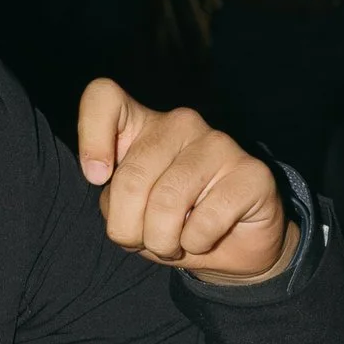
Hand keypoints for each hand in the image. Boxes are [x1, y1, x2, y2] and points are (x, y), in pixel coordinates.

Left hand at [77, 79, 294, 283]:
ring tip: (173, 244)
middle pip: (130, 179)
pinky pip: (205, 220)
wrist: (231, 246)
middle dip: (128, 229)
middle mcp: (179, 124)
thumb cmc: (173, 224)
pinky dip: (196, 244)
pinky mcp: (251, 172)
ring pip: (166, 202)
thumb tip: (113, 195)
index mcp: (142, 126)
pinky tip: (204, 238)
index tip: (97, 177)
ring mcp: (218, 143)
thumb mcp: (130, 215)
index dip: (92, 137)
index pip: (104, 97)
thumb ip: (113, 200)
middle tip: (144, 241)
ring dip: (162, 241)